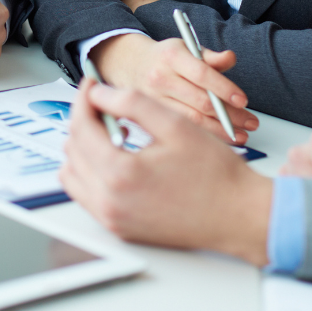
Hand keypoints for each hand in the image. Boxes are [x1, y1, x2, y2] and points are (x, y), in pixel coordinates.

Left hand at [60, 78, 273, 265]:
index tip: (91, 83)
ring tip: (115, 133)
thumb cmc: (217, 175)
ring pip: (73, 173)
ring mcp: (112, 218)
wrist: (239, 216)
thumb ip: (132, 104)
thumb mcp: (176, 126)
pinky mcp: (118, 227)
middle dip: (85, 120)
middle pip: (73, 148)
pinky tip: (116, 159)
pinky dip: (90, 172)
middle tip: (106, 106)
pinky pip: (86, 194)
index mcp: (121, 174)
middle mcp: (109, 201)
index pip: (82, 127)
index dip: (84, 99)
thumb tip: (98, 93)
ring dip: (85, 147)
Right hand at [90, 32, 257, 144]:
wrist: (128, 65)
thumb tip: (230, 58)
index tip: (243, 100)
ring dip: (221, 129)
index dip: (224, 88)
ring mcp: (154, 99)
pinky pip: (184, 127)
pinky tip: (222, 137)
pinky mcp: (153, 114)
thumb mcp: (186, 49)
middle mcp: (160, 77)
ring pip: (192, 119)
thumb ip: (210, 56)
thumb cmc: (165, 58)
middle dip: (231, 115)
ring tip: (243, 134)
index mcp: (171, 56)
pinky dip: (206, 134)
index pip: (201, 73)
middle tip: (252, 122)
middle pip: (200, 101)